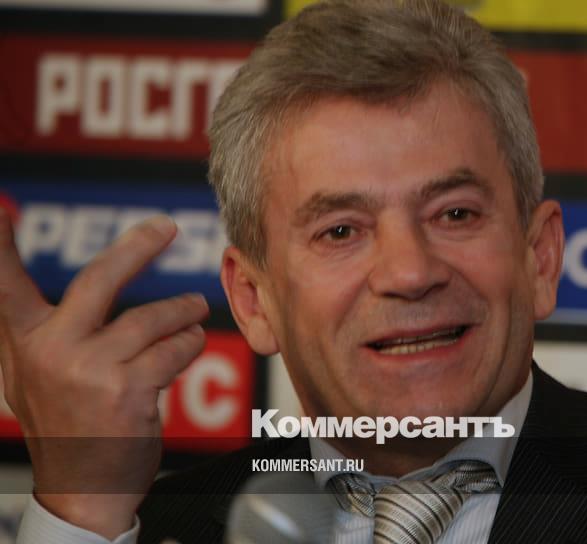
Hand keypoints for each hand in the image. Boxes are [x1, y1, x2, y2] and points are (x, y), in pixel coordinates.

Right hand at [0, 212, 208, 537]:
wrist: (84, 486)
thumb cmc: (67, 425)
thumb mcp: (32, 377)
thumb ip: (37, 333)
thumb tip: (26, 286)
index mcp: (23, 342)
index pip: (6, 286)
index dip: (0, 246)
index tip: (1, 209)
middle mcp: (51, 350)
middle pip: (99, 279)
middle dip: (137, 247)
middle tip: (165, 228)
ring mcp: (88, 369)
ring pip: (151, 318)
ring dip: (181, 311)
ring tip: (193, 309)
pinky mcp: (126, 389)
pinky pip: (172, 348)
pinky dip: (188, 342)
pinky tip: (189, 343)